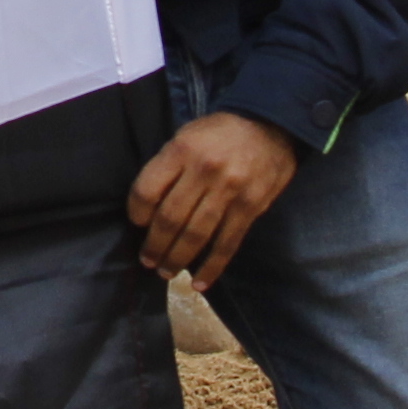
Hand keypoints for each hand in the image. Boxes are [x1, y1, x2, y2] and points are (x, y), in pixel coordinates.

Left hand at [126, 109, 302, 290]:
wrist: (271, 124)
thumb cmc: (220, 131)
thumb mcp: (186, 136)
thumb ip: (168, 167)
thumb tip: (148, 207)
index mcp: (182, 150)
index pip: (147, 190)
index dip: (136, 213)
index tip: (136, 224)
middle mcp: (204, 171)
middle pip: (169, 218)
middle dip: (154, 245)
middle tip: (147, 260)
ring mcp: (229, 191)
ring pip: (196, 235)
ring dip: (177, 259)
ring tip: (166, 272)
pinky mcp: (250, 208)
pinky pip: (227, 244)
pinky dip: (211, 267)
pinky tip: (200, 284)